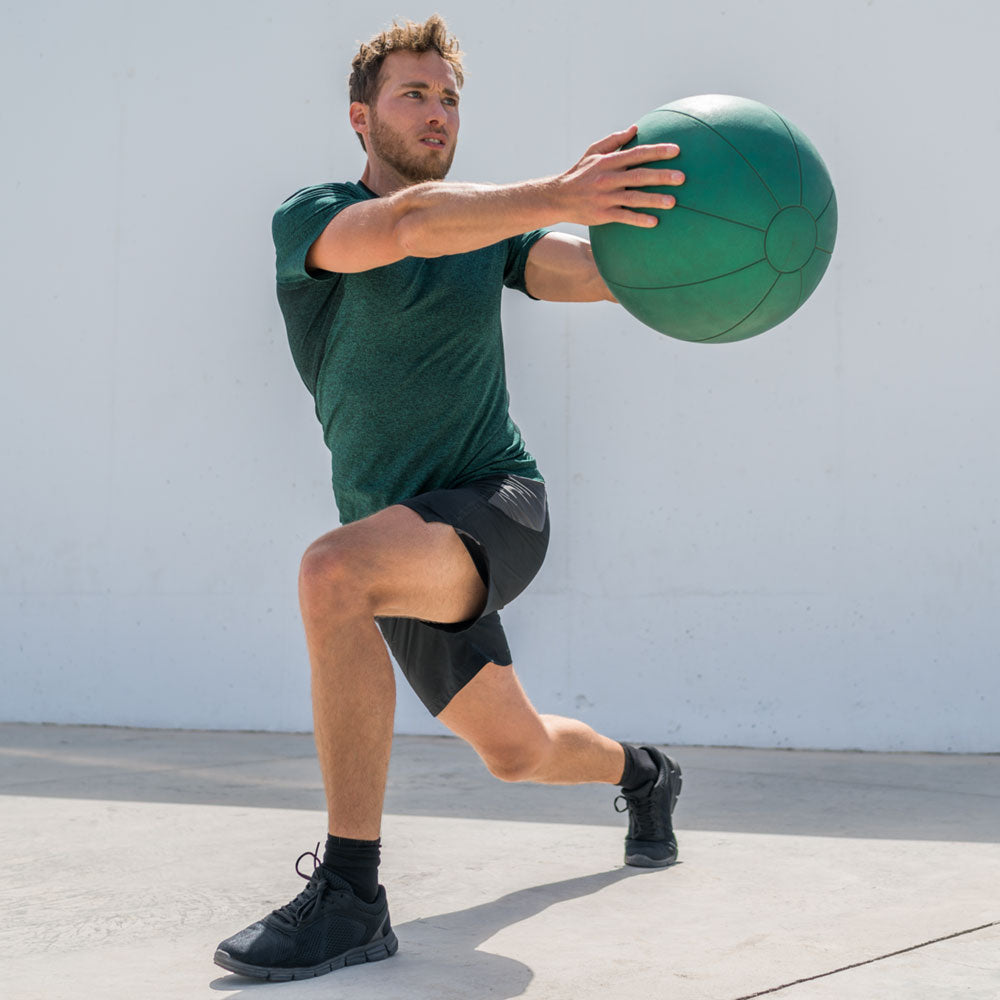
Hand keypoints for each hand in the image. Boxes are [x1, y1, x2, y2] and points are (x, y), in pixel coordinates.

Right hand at [556, 125, 683, 227]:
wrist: (558, 198)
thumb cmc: (579, 173)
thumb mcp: (592, 152)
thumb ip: (614, 140)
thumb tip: (635, 127)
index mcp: (608, 162)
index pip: (637, 154)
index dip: (657, 151)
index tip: (676, 150)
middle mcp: (608, 179)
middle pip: (639, 176)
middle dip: (661, 176)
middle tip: (682, 177)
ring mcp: (606, 198)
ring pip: (634, 198)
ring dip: (654, 200)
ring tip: (673, 202)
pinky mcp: (603, 215)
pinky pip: (624, 217)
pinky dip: (638, 219)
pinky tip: (654, 222)